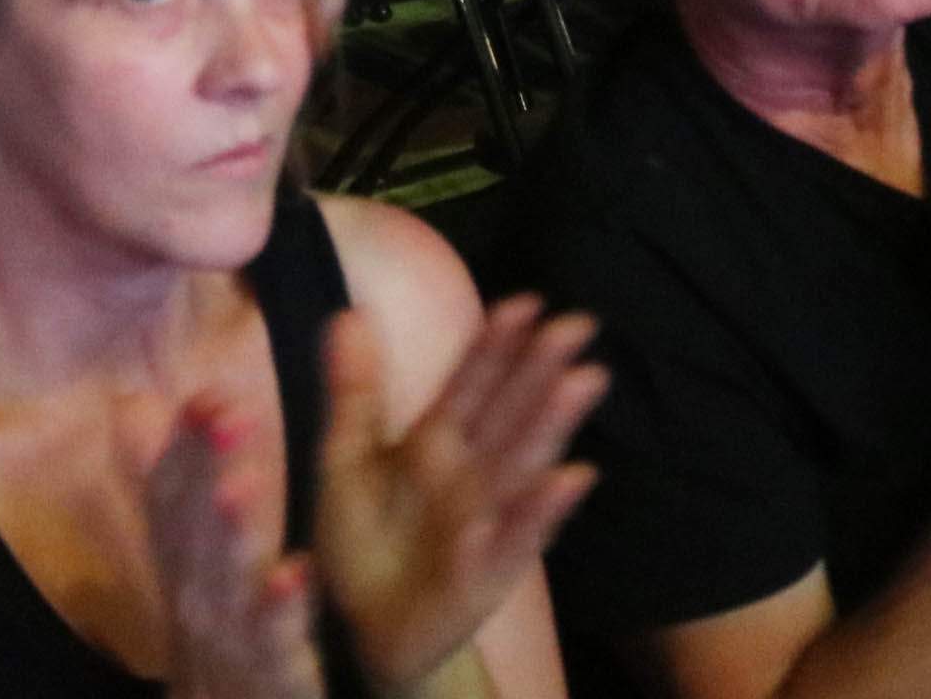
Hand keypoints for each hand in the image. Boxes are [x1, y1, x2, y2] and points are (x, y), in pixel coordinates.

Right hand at [145, 402, 321, 698]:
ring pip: (223, 578)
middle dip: (205, 466)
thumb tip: (130, 403)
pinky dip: (279, 607)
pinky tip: (297, 571)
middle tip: (225, 412)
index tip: (206, 393)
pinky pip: (271, 640)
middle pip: (192, 524)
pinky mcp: (268, 673)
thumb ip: (170, 486)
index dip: (185, 442)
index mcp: (181, 560)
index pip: (170, 490)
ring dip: (230, 531)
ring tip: (244, 483)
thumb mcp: (192, 563)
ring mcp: (227, 635)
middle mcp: (194, 592)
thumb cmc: (218, 634)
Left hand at [313, 298, 601, 692]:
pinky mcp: (486, 572)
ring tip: (583, 381)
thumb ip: (355, 391)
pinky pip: (516, 539)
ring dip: (553, 425)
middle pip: (510, 413)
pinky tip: (570, 478)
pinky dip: (539, 511)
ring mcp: (485, 520)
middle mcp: (471, 474)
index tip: (525, 302)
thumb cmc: (364, 539)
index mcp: (438, 442)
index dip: (495, 346)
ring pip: (523, 464)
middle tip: (576, 325)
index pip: (472, 384)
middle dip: (540, 370)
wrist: (364, 628)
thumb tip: (350, 312)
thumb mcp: (348, 459)